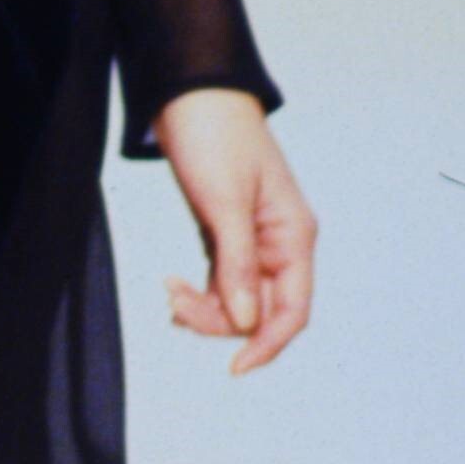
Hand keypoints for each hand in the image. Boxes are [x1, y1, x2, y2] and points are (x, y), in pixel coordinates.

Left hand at [153, 86, 315, 375]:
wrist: (191, 95)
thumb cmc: (215, 137)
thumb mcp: (225, 202)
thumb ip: (237, 264)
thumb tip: (248, 320)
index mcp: (293, 235)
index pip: (294, 309)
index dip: (268, 344)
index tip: (234, 367)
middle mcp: (279, 243)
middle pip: (262, 311)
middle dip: (221, 322)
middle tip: (176, 308)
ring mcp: (253, 241)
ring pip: (238, 301)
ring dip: (205, 309)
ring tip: (170, 294)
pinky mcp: (227, 235)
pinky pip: (221, 283)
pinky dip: (199, 294)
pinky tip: (175, 289)